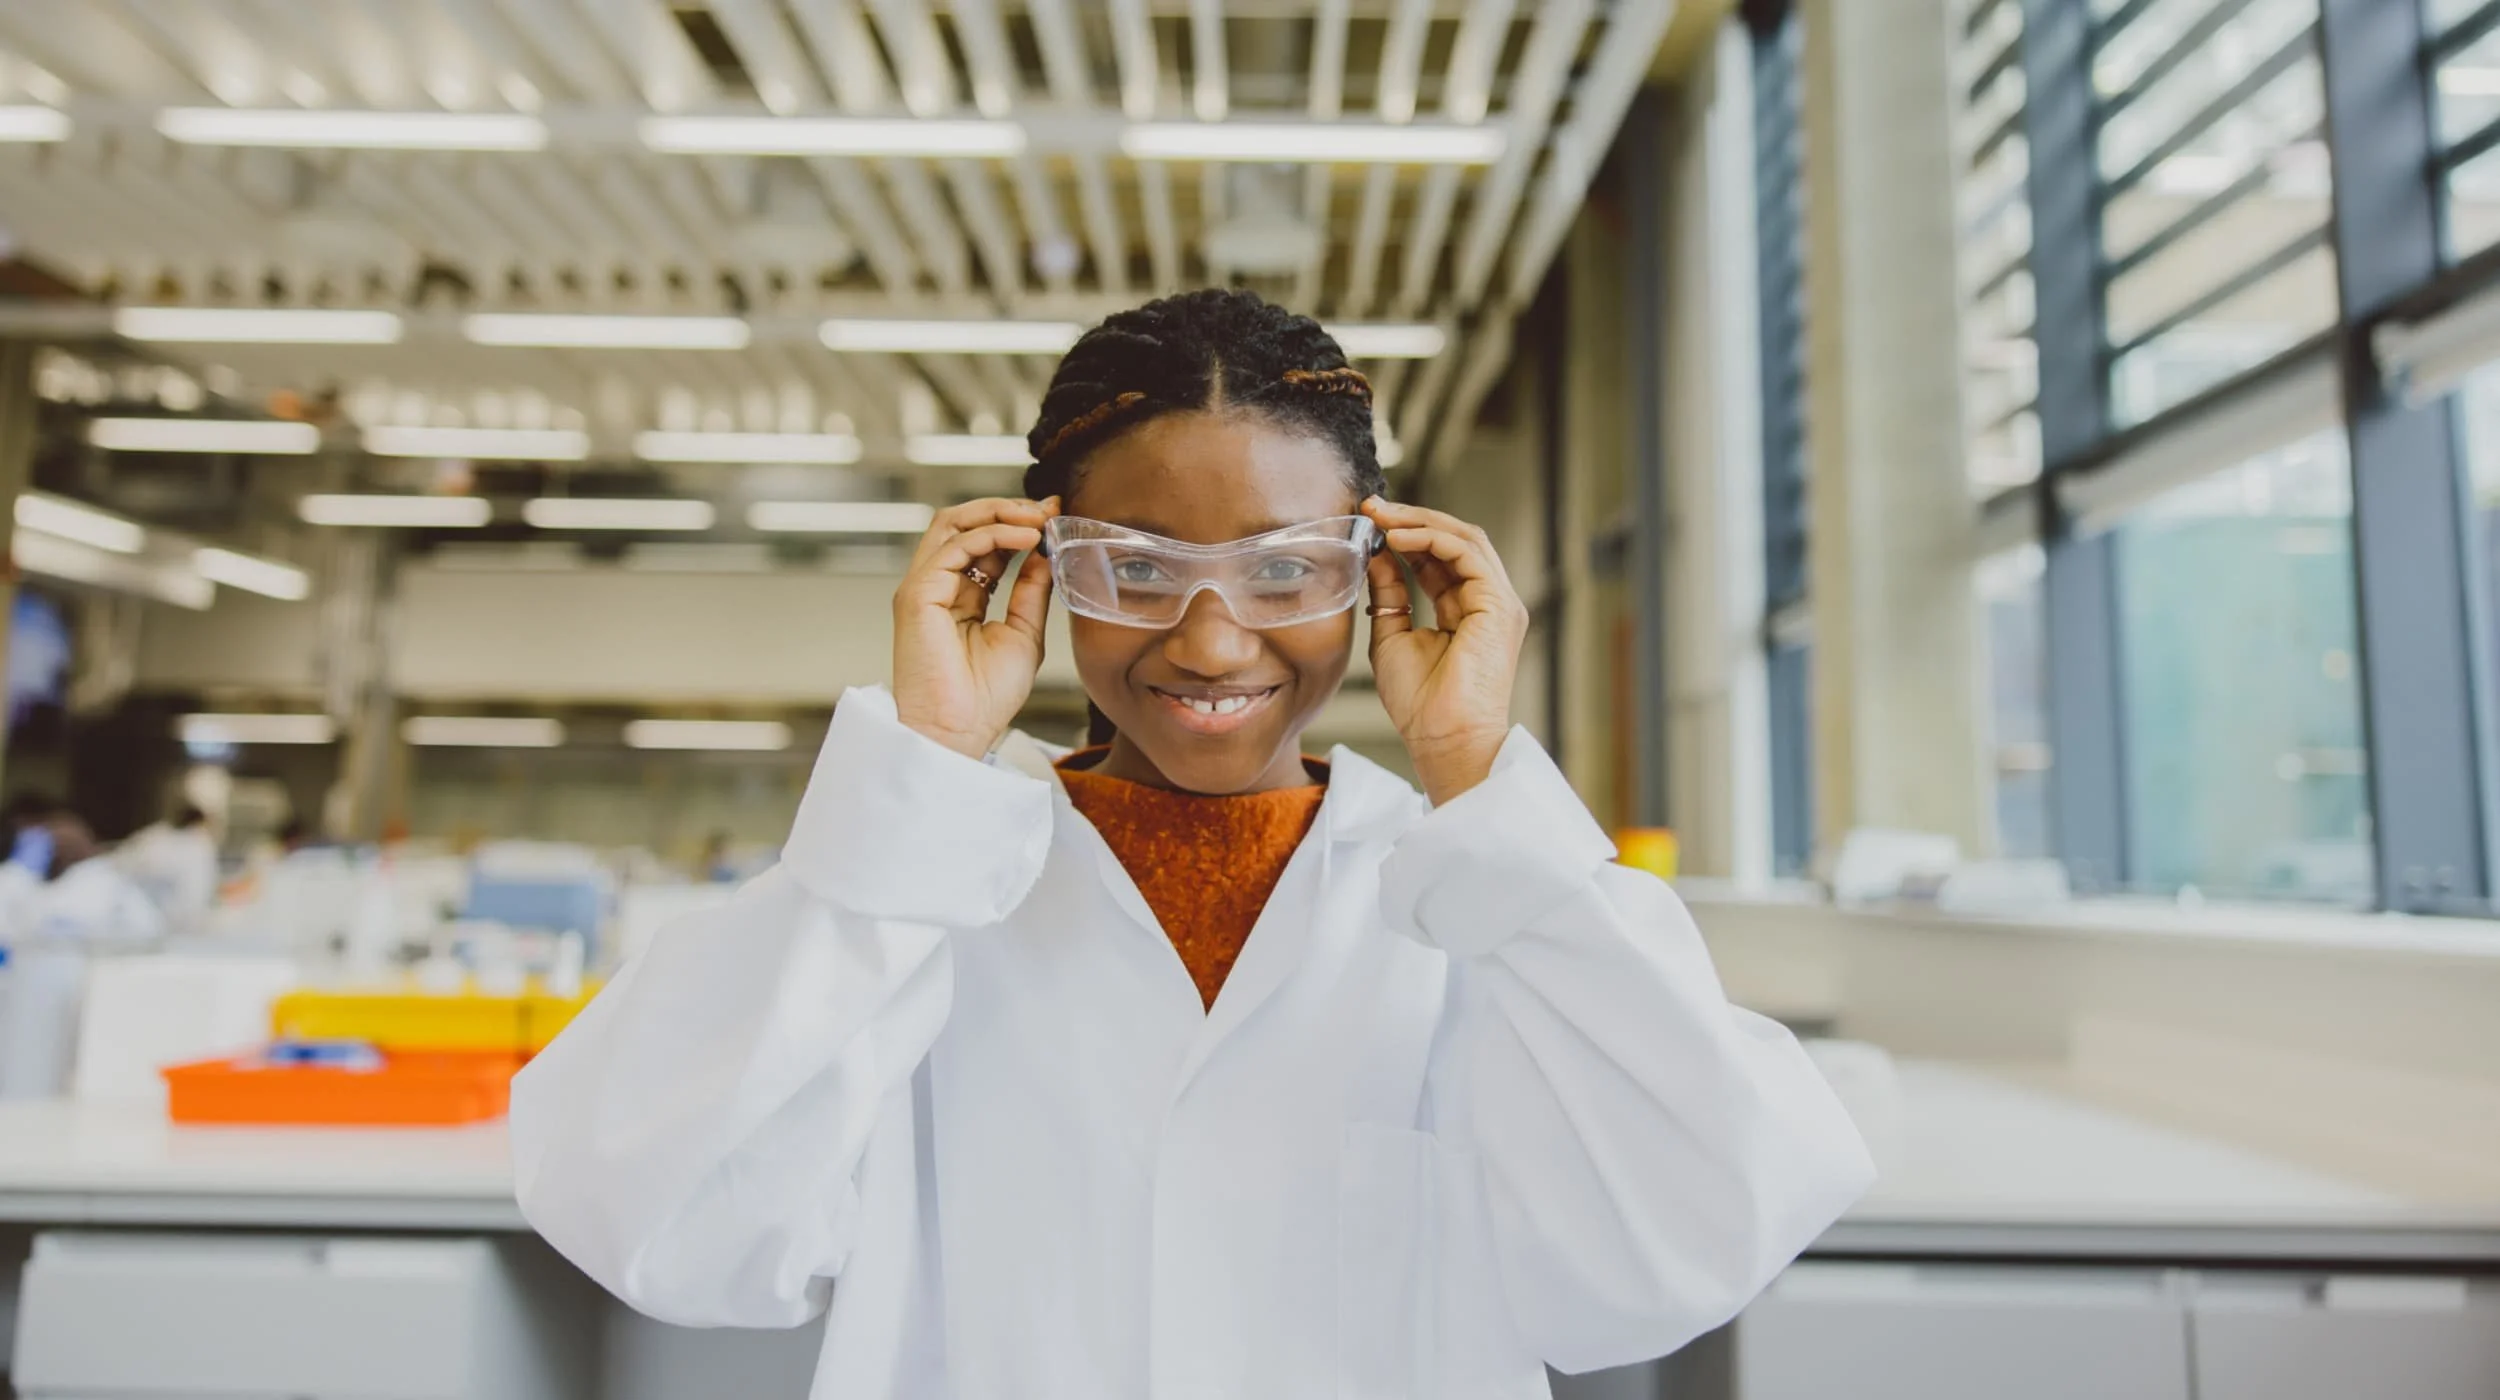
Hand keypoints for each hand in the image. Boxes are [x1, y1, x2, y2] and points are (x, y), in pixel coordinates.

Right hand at [892, 497, 1058, 759]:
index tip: (1055, 514)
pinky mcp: (917, 595)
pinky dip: (993, 535)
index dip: (1018, 525)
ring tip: (1039, 518)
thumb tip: (1044, 555)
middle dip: (1006, 509)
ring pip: (952, 525)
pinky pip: (954, 547)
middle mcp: (938, 587)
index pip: (985, 545)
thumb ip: (1030, 592)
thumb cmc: (985, 698)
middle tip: (1047, 508)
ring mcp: (924, 588)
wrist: (959, 732)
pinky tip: (1027, 539)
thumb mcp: (1023, 633)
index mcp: (960, 597)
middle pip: (962, 525)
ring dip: (999, 513)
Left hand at [1362, 497, 1528, 805]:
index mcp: (1466, 612)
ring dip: (1419, 522)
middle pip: (1454, 541)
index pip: (1438, 559)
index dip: (1404, 536)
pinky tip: (1396, 539)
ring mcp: (1498, 602)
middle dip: (1410, 519)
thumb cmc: (1421, 704)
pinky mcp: (1498, 604)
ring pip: (1464, 539)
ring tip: (1380, 516)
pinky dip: (1431, 539)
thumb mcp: (1392, 636)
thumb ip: (1389, 595)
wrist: (1442, 738)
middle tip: (1371, 506)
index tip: (1367, 522)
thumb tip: (1375, 556)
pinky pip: (1466, 553)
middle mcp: (1487, 602)